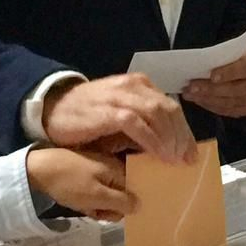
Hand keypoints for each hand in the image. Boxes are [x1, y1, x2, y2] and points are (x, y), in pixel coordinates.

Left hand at [25, 147, 133, 221]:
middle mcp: (113, 166)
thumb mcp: (98, 196)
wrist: (38, 168)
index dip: (125, 207)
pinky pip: (94, 191)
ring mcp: (98, 168)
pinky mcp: (85, 172)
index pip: (136, 192)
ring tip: (84, 207)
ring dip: (97, 206)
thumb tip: (140, 206)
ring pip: (107, 195)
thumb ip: (122, 202)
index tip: (111, 213)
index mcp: (119, 168)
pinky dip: (88, 200)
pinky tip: (78, 203)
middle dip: (110, 208)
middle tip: (95, 212)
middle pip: (122, 195)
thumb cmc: (70, 183)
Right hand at [42, 75, 196, 164]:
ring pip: (157, 114)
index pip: (170, 106)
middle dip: (181, 136)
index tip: (192, 152)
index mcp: (139, 85)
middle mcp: (133, 86)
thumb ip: (142, 123)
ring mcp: (120, 97)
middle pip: (168, 110)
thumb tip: (167, 145)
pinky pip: (137, 124)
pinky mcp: (108, 111)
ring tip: (174, 160)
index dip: (184, 130)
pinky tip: (158, 155)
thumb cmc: (88, 115)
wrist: (54, 108)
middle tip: (186, 159)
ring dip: (169, 139)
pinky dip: (152, 140)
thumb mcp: (119, 114)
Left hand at [182, 48, 245, 117]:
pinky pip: (227, 111)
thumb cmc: (234, 56)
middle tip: (191, 87)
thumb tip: (198, 63)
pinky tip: (198, 100)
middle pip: (234, 89)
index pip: (244, 68)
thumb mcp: (231, 50)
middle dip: (210, 89)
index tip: (212, 76)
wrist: (244, 66)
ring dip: (206, 99)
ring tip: (189, 94)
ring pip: (229, 103)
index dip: (228, 72)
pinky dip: (211, 106)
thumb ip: (220, 56)